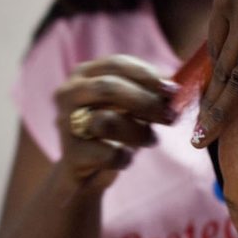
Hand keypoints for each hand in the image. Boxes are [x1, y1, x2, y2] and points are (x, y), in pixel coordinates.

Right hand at [54, 55, 179, 191]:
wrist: (84, 174)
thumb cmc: (112, 133)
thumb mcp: (129, 106)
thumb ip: (147, 92)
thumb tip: (172, 86)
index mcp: (83, 74)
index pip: (115, 64)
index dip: (146, 75)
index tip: (172, 89)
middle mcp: (68, 94)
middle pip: (108, 88)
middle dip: (145, 101)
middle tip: (169, 116)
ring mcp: (65, 124)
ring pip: (107, 121)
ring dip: (138, 132)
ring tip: (151, 140)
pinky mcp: (70, 155)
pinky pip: (108, 154)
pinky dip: (125, 158)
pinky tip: (127, 159)